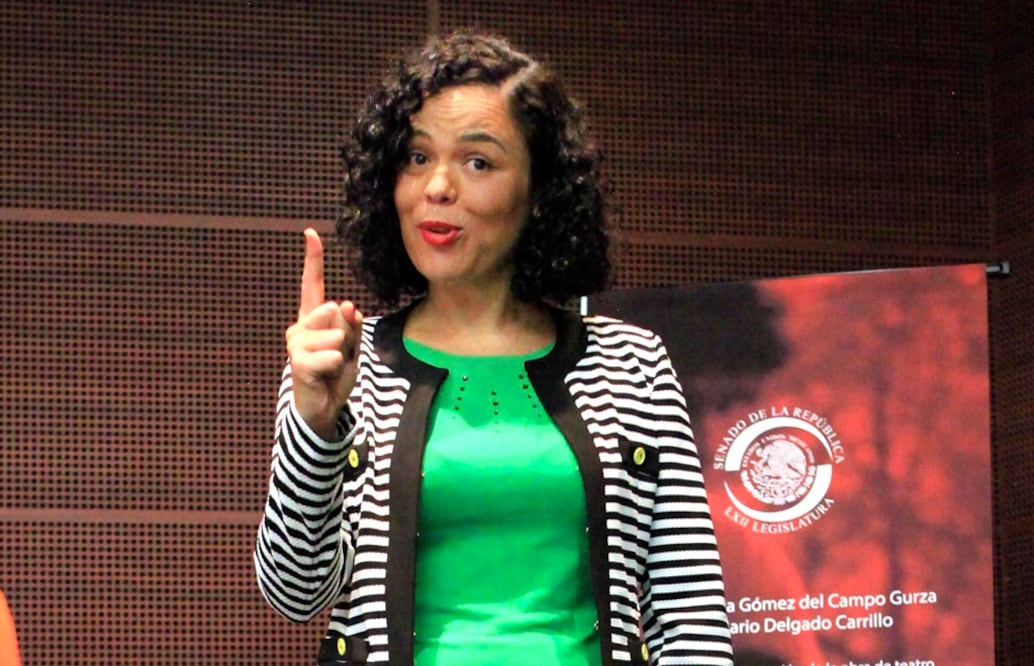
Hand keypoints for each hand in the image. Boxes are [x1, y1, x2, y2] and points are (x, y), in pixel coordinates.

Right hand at [285, 228, 362, 439]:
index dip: (312, 258)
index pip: (312, 283)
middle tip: (339, 356)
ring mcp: (296, 343)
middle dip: (348, 335)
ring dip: (343, 352)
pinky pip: (333, 355)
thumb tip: (347, 304)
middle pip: (336, 312)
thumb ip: (351, 325)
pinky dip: (338, 366)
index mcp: (313, 317)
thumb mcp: (352, 346)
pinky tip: (327, 375)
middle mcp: (300, 325)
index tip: (311, 232)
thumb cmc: (336, 373)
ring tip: (332, 367)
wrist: (323, 406)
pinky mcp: (297, 361)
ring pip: (336, 334)